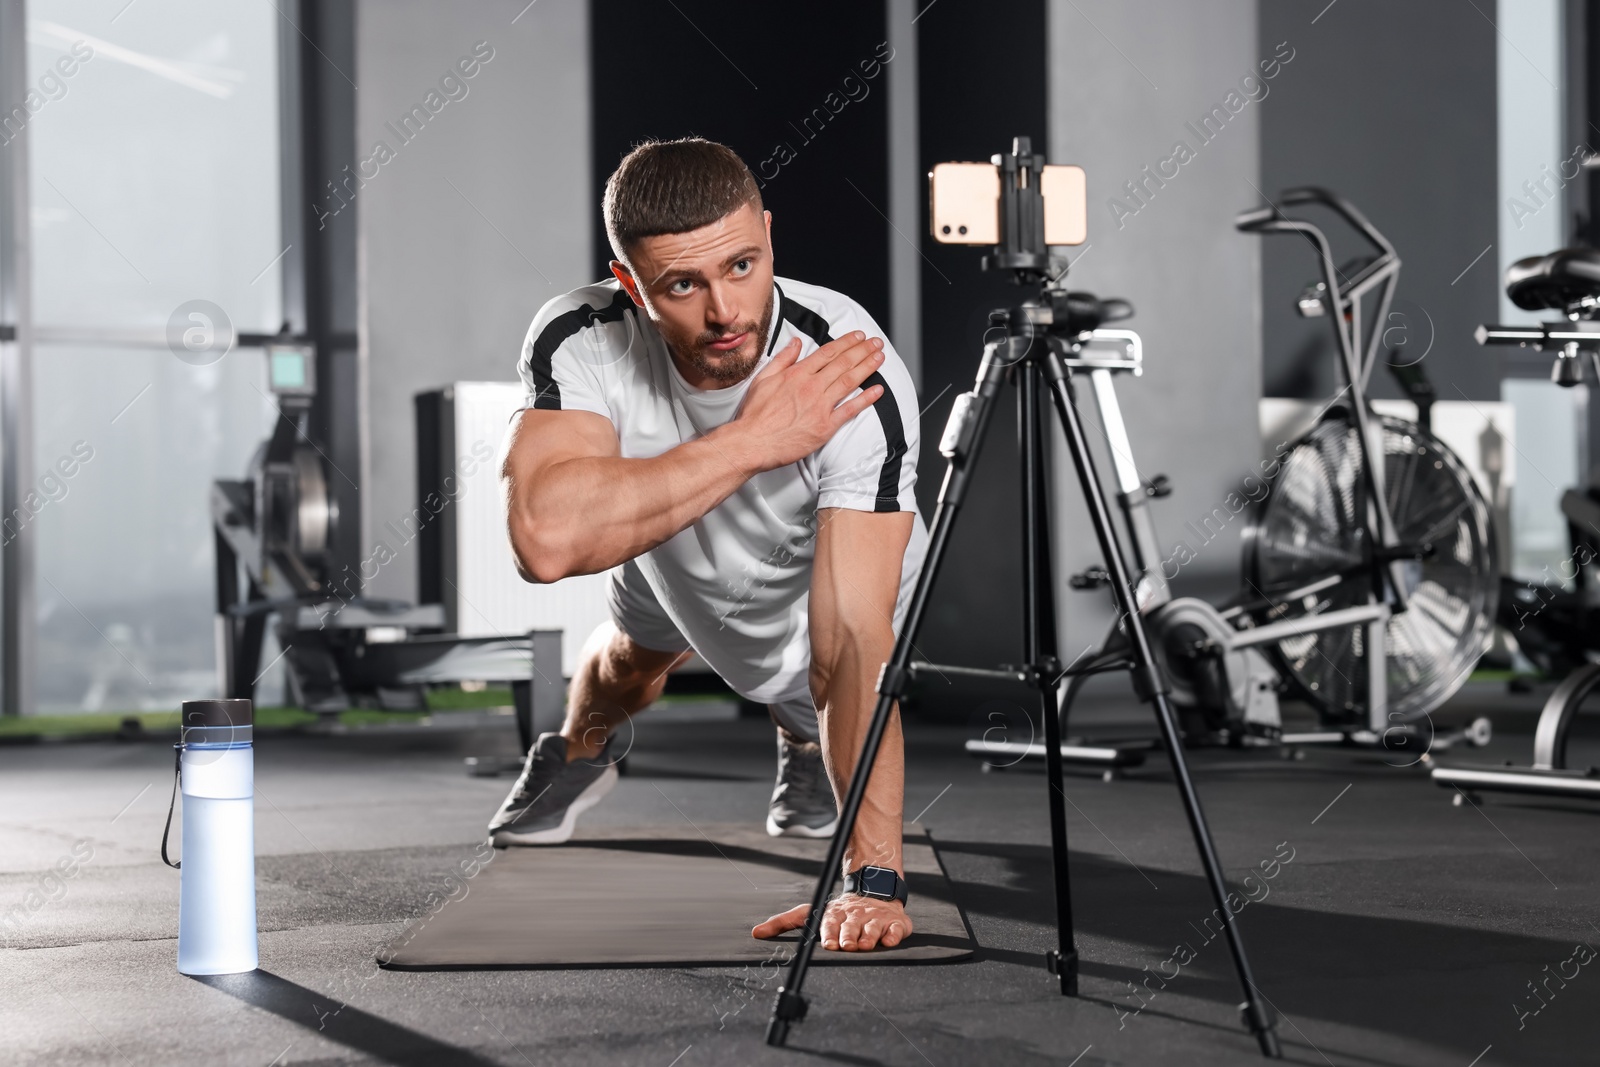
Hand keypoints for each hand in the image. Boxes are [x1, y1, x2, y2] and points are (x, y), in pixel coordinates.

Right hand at [725, 332, 885, 471]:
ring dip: (867, 367)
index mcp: (797, 374)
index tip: (858, 336)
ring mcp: (820, 406)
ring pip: (849, 381)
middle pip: (843, 363)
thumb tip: (796, 342)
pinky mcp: (825, 426)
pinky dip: (866, 399)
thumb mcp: (763, 379)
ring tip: (880, 357)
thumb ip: (783, 359)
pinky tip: (878, 390)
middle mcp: (811, 387)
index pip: (827, 352)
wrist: (752, 442)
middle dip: (862, 350)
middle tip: (876, 342)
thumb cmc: (755, 414)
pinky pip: (850, 410)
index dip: (846, 342)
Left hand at [752, 893, 912, 951]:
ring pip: (872, 928)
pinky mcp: (895, 923)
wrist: (875, 895)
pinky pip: (895, 929)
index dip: (829, 933)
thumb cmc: (840, 912)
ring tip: (865, 944)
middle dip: (848, 935)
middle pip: (851, 927)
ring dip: (869, 936)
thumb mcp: (811, 913)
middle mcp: (855, 916)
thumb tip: (756, 932)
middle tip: (846, 945)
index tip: (828, 943)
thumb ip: (784, 922)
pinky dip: (893, 934)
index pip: (830, 923)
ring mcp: (876, 918)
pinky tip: (889, 939)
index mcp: (835, 914)